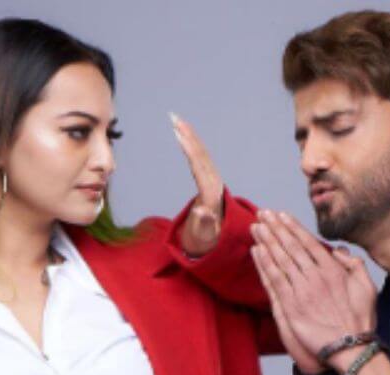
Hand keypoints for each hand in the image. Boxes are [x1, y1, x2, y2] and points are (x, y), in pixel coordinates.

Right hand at [171, 113, 223, 256]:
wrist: (212, 241)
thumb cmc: (205, 240)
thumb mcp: (202, 235)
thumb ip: (203, 223)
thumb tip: (202, 210)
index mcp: (212, 195)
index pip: (200, 168)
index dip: (190, 150)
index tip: (180, 135)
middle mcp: (215, 184)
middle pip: (201, 155)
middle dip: (189, 135)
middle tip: (174, 118)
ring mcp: (213, 181)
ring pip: (202, 153)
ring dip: (190, 135)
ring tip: (177, 120)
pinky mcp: (209, 179)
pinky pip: (201, 157)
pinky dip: (192, 143)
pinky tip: (184, 132)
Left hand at [250, 211, 376, 372]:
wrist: (349, 349)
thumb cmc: (361, 321)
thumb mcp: (368, 288)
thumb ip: (355, 266)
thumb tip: (340, 251)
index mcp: (333, 271)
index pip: (309, 243)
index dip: (293, 227)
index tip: (281, 215)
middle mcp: (315, 277)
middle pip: (291, 247)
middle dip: (276, 228)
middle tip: (263, 213)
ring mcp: (301, 292)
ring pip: (280, 260)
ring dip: (266, 241)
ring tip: (256, 227)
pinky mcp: (290, 307)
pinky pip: (273, 280)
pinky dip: (263, 264)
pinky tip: (256, 251)